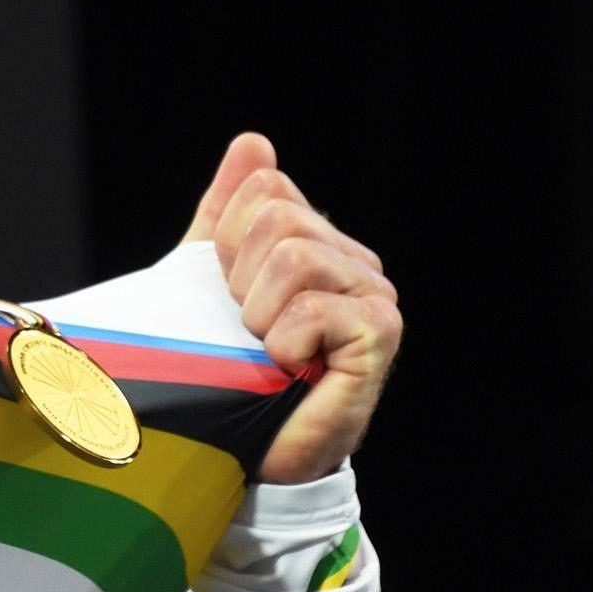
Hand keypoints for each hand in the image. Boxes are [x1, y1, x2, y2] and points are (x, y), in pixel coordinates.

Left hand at [183, 133, 402, 483]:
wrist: (252, 449)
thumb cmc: (233, 369)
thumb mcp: (213, 283)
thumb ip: (227, 213)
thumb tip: (253, 142)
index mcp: (319, 240)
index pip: (263, 189)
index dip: (225, 245)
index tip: (230, 297)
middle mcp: (356, 261)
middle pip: (277, 218)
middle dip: (240, 281)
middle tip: (250, 332)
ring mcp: (374, 295)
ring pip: (293, 255)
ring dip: (259, 315)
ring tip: (269, 351)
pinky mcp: (380, 334)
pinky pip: (310, 310)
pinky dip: (283, 344)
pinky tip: (290, 369)